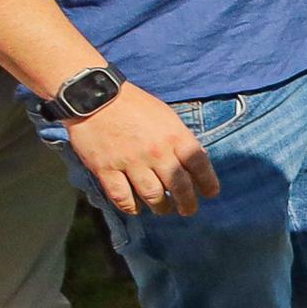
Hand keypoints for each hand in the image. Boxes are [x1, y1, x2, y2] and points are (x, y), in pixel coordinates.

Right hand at [67, 85, 217, 219]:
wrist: (95, 97)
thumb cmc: (134, 105)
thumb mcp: (166, 116)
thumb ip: (180, 138)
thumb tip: (198, 158)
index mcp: (174, 135)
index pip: (199, 164)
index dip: (208, 182)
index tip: (211, 193)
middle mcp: (156, 152)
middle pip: (179, 186)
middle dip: (187, 203)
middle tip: (188, 210)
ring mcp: (130, 162)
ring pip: (153, 196)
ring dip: (161, 207)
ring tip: (163, 209)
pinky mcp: (106, 169)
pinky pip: (122, 197)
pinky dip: (131, 207)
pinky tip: (136, 207)